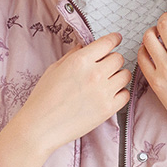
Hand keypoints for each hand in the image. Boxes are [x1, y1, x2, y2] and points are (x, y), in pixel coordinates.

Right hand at [19, 31, 130, 152]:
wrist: (40, 127)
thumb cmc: (43, 98)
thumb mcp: (54, 69)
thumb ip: (72, 55)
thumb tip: (85, 46)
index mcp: (80, 60)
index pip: (107, 42)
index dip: (114, 39)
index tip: (116, 39)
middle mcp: (95, 74)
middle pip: (118, 59)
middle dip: (112, 60)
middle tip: (105, 67)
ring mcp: (103, 92)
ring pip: (125, 75)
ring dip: (118, 76)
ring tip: (107, 82)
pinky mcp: (108, 109)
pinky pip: (126, 95)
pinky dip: (120, 93)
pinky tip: (109, 95)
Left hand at [137, 7, 166, 166]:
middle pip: (163, 25)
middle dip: (164, 19)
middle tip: (165, 22)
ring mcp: (166, 70)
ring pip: (148, 39)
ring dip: (151, 33)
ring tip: (156, 36)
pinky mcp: (156, 83)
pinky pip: (142, 58)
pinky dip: (143, 51)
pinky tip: (149, 52)